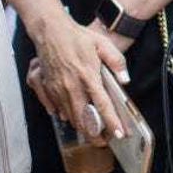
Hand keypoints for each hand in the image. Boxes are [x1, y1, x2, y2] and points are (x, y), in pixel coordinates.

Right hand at [28, 13, 129, 141]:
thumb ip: (117, 61)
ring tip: (91, 132)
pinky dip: (65, 115)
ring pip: (70, 116)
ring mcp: (58, 88)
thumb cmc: (77, 37)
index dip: (111, 121)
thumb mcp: (103, 44)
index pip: (102, 104)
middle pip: (84, 117)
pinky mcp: (47, 87)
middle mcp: (72, 85)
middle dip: (94, 133)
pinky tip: (72, 117)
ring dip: (80, 126)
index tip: (118, 134)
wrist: (51, 31)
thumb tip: (125, 79)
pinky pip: (56, 108)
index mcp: (88, 75)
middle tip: (103, 141)